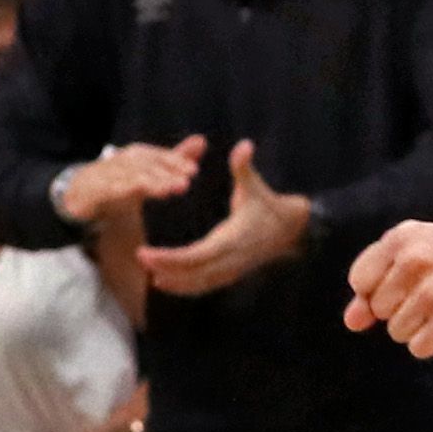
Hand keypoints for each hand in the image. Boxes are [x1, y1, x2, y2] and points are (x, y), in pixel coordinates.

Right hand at [53, 134, 207, 225]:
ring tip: (167, 190)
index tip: (194, 172)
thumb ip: (174, 159)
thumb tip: (202, 140)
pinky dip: (117, 190)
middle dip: (165, 172)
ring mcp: (106, 175)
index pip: (158, 156)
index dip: (175, 162)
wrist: (79, 193)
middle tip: (186, 183)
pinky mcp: (92, 191)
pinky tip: (132, 194)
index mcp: (137, 156)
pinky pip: (104, 190)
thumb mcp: (149, 171)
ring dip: (148, 182)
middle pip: (145, 165)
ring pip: (128, 177)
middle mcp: (122, 161)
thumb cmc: (120, 180)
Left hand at [137, 141, 313, 295]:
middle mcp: (230, 260)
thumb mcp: (256, 186)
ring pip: (198, 284)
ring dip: (173, 281)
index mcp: (232, 240)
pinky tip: (165, 282)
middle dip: (165, 268)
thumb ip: (245, 168)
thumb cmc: (269, 206)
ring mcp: (231, 270)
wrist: (293, 230)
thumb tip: (244, 145)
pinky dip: (185, 286)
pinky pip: (205, 285)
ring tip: (148, 273)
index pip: (197, 255)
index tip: (147, 252)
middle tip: (139, 258)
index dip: (171, 258)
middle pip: (193, 273)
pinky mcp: (231, 274)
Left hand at [342, 217, 432, 356]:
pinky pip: (419, 347)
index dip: (376, 291)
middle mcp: (415, 261)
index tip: (403, 284)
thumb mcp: (415, 254)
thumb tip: (352, 321)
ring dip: (418, 326)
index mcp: (401, 239)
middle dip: (399, 309)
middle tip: (432, 292)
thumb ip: (376, 284)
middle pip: (378, 310)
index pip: (360, 281)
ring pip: (396, 331)